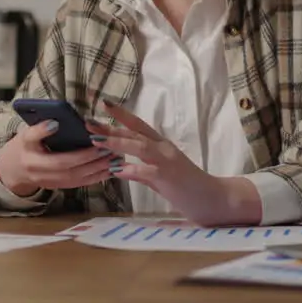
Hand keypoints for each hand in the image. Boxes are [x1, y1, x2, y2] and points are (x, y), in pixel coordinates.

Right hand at [0, 119, 117, 197]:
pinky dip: (97, 177)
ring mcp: (52, 184)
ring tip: (116, 157)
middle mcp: (43, 176)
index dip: (78, 153)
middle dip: (93, 160)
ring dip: (99, 170)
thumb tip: (56, 123)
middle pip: (72, 170)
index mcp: (33, 161)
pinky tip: (111, 168)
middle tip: (111, 148)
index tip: (94, 138)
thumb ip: (38, 129)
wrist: (13, 170)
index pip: (59, 160)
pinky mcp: (60, 187)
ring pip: (79, 179)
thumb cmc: (23, 146)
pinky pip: (80, 184)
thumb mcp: (25, 134)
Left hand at [90, 100, 260, 226]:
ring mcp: (167, 161)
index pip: (139, 126)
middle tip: (88, 121)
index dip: (121, 115)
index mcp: (162, 146)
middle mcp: (164, 148)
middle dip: (110, 127)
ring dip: (117, 142)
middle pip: (135, 133)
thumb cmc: (187, 189)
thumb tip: (119, 168)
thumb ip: (142, 171)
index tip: (103, 103)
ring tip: (96, 140)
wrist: (213, 199)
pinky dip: (131, 170)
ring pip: (140, 146)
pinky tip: (115, 170)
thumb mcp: (160, 177)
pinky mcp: (169, 177)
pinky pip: (147, 171)